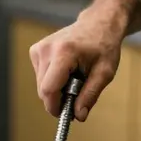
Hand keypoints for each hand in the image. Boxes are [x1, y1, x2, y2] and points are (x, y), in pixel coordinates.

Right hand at [29, 6, 124, 120]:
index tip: (66, 113)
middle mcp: (46, 49)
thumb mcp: (105, 73)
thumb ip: (90, 95)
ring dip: (56, 89)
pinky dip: (52, 80)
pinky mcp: (35, 50)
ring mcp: (38, 49)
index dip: (55, 106)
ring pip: (41, 85)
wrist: (98, 23)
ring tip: (74, 77)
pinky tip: (66, 70)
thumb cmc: (104, 46)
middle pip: (43, 90)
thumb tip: (78, 116)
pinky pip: (40, 77)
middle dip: (59, 98)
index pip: (49, 89)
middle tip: (78, 92)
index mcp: (64, 53)